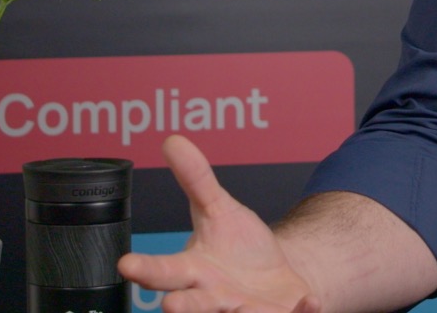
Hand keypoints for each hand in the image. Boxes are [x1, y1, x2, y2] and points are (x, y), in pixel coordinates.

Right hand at [119, 135, 321, 312]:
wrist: (274, 277)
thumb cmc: (236, 247)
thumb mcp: (218, 209)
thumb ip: (196, 180)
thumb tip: (173, 140)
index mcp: (192, 271)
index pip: (162, 271)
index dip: (145, 269)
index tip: (127, 264)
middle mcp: (212, 299)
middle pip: (192, 306)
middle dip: (181, 307)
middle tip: (170, 306)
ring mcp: (243, 312)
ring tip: (241, 310)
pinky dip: (301, 311)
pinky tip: (309, 303)